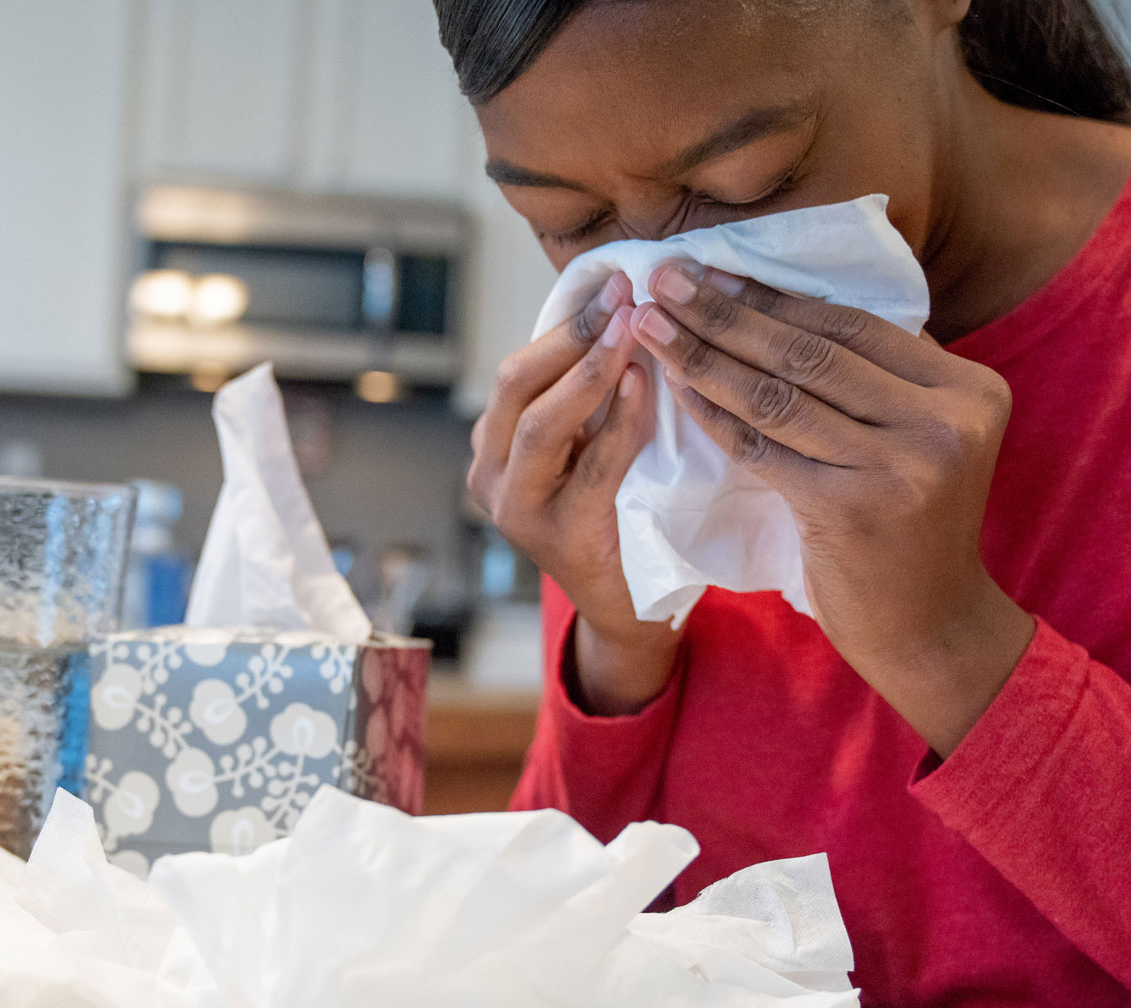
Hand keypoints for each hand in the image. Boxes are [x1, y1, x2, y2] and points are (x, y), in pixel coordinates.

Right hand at [467, 272, 680, 713]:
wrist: (631, 608)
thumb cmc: (618, 513)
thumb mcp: (590, 445)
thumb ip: (589, 394)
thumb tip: (623, 306)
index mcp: (493, 446)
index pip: (518, 369)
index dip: (563, 322)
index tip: (611, 280)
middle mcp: (489, 476)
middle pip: (516, 385)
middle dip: (572, 334)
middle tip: (622, 291)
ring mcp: (516, 512)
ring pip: (541, 424)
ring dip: (590, 369)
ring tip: (632, 327)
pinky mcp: (558, 540)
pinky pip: (590, 467)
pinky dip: (617, 422)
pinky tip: (641, 386)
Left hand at [629, 262, 1035, 754]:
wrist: (931, 630)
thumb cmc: (912, 530)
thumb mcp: (923, 443)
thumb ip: (882, 382)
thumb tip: (783, 302)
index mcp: (968, 392)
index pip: (855, 326)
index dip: (777, 295)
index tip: (715, 268)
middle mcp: (944, 424)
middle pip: (813, 353)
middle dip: (730, 311)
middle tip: (667, 277)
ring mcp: (900, 468)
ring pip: (780, 395)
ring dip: (706, 355)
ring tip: (653, 324)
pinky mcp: (849, 511)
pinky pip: (763, 448)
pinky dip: (713, 414)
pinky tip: (675, 389)